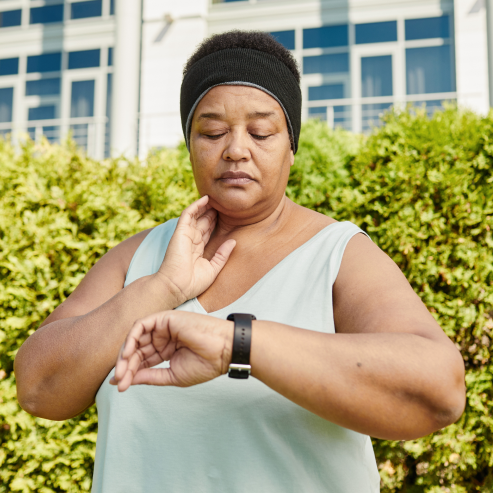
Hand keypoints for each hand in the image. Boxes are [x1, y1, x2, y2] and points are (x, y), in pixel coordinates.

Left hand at [110, 311, 232, 390]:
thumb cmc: (205, 364)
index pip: (142, 360)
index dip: (130, 372)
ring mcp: (163, 327)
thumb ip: (150, 376)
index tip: (119, 387)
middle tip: (118, 381)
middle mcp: (162, 337)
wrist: (223, 351)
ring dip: (125, 354)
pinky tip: (128, 354)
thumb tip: (127, 381)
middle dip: (125, 366)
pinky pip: (140, 326)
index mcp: (166, 350)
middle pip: (136, 350)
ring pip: (135, 338)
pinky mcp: (164, 318)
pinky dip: (131, 339)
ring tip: (122, 371)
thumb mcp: (172, 375)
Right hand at [156, 196, 235, 303]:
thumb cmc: (193, 283)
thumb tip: (233, 241)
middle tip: (223, 203)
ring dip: (205, 206)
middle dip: (212, 212)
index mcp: (197, 249)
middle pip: (203, 222)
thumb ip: (222, 254)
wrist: (177, 287)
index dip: (215, 222)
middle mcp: (191, 240)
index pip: (207, 232)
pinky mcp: (180, 232)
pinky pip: (188, 214)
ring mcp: (185, 235)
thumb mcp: (213, 269)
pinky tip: (205, 198)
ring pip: (196, 215)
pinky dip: (196, 205)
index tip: (227, 215)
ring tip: (216, 197)